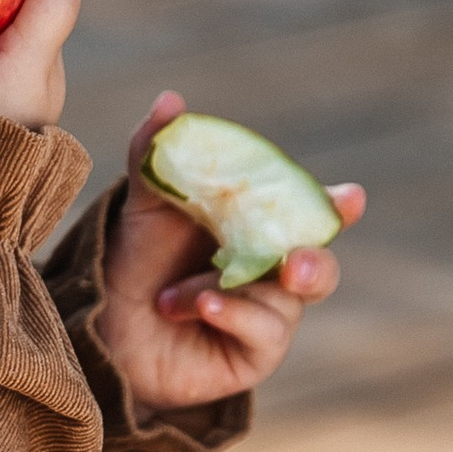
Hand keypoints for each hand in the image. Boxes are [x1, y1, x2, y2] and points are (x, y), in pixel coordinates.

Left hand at [92, 92, 363, 417]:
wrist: (103, 325)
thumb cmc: (134, 260)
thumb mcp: (146, 202)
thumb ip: (158, 152)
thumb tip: (170, 99)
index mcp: (261, 223)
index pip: (311, 211)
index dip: (337, 207)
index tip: (349, 199)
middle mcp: (275, 268)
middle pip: (318, 262)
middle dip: (314, 260)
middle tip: (296, 260)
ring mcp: (271, 312)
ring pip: (285, 297)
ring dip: (231, 289)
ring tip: (183, 295)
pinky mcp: (257, 353)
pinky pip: (267, 331)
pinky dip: (236, 314)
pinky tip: (202, 307)